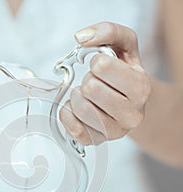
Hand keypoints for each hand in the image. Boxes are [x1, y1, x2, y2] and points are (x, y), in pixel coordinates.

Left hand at [60, 22, 151, 144]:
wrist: (130, 103)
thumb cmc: (124, 75)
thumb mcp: (124, 46)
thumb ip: (107, 32)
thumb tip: (81, 38)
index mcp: (141, 88)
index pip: (101, 66)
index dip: (96, 63)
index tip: (103, 69)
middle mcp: (131, 114)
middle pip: (89, 88)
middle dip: (87, 80)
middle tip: (96, 84)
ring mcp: (114, 131)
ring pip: (79, 107)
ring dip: (77, 96)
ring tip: (88, 97)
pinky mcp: (96, 141)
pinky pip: (70, 125)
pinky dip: (68, 112)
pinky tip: (78, 109)